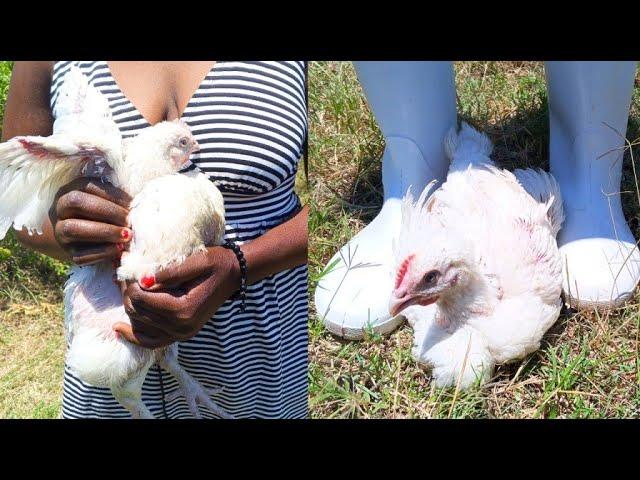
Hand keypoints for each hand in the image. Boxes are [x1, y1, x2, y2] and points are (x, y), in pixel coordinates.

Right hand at [49, 177, 132, 264]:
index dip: (112, 195)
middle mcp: (62, 209)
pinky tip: (118, 250)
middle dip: (107, 211)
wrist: (79, 238)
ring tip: (126, 235)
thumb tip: (140, 203)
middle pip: (78, 203)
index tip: (132, 204)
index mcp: (72, 190)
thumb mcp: (105, 201)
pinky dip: (101, 252)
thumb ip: (117, 199)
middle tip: (129, 220)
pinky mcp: (68, 253)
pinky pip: (80, 254)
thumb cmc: (100, 215)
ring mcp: (61, 232)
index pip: (89, 187)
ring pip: (73, 229)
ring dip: (104, 232)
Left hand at [114, 246, 240, 348]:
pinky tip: (120, 330)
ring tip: (123, 292)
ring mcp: (182, 334)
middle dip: (127, 295)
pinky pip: (152, 342)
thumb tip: (142, 281)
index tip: (129, 270)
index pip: (142, 300)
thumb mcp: (196, 261)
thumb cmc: (217, 263)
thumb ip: (169, 272)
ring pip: (140, 328)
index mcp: (184, 309)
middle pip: (138, 314)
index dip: (130, 285)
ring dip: (129, 310)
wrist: (234, 275)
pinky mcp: (181, 334)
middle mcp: (182, 327)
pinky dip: (135, 336)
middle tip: (123, 277)